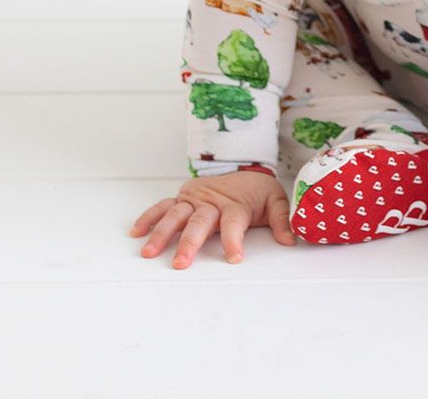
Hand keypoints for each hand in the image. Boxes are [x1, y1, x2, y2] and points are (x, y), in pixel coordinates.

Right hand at [127, 169, 295, 268]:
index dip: (234, 240)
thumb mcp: (275, 200)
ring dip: (162, 233)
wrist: (244, 164)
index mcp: (235, 204)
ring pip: (176, 215)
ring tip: (149, 252)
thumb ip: (282, 220)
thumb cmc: (257, 189)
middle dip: (190, 243)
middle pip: (200, 222)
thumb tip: (291, 240)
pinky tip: (137, 232)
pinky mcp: (183, 197)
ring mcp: (195, 199)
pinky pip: (163, 206)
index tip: (234, 258)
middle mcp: (212, 201)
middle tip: (181, 263)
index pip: (234, 223)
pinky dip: (149, 217)